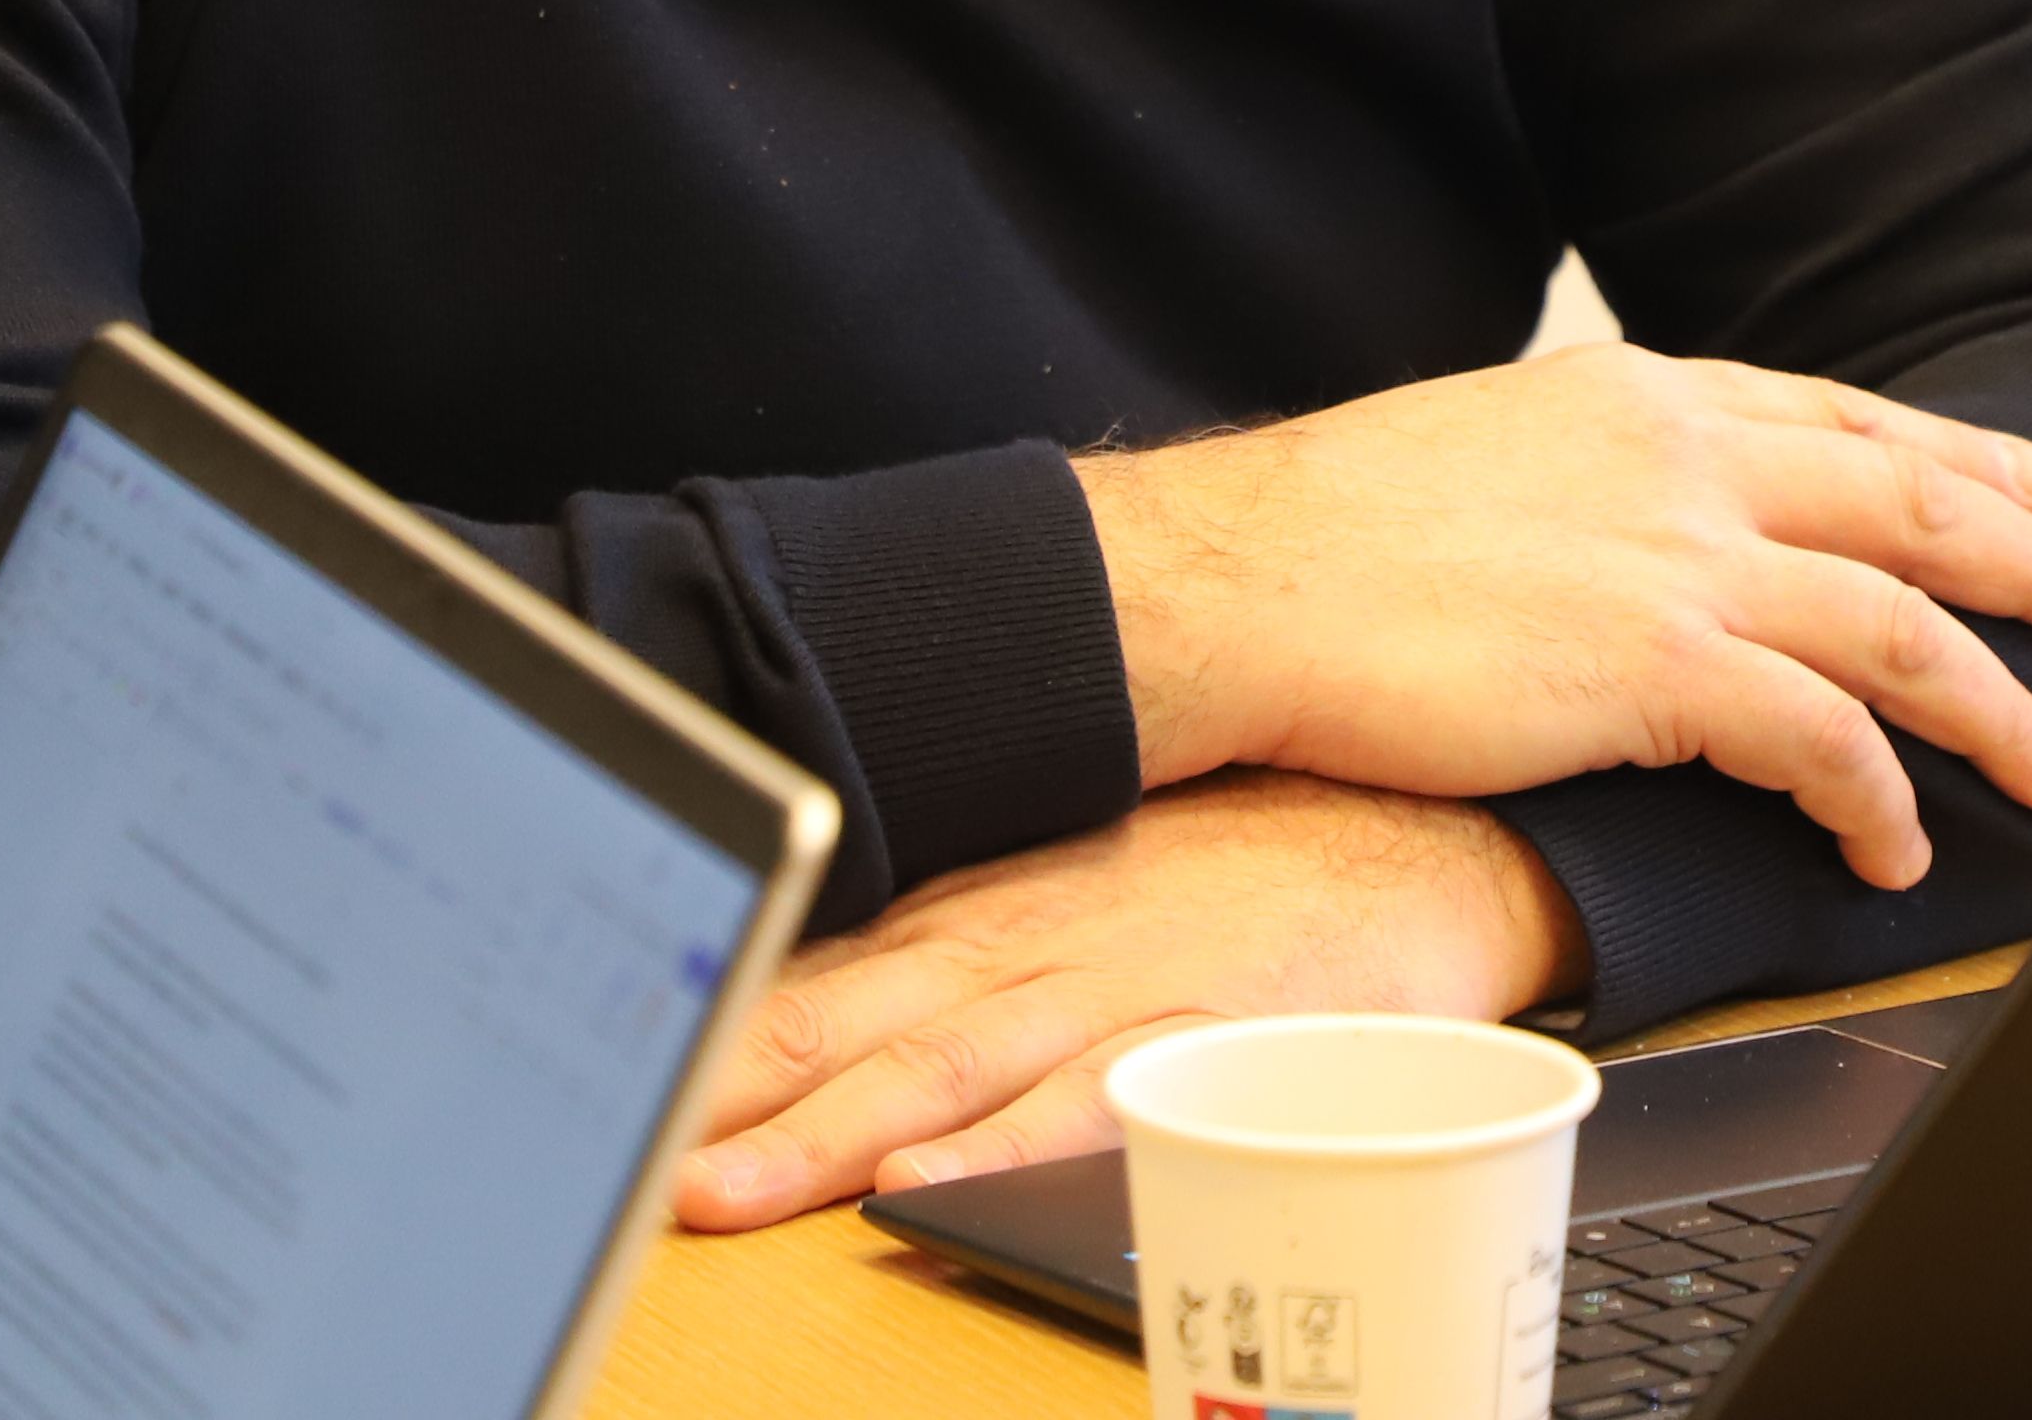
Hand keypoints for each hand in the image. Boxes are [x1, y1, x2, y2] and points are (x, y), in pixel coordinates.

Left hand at [671, 773, 1576, 1229]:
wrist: (1426, 838)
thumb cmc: (1249, 868)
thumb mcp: (1086, 881)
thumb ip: (968, 942)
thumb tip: (835, 1007)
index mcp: (990, 908)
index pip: (821, 972)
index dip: (710, 1027)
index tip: (605, 1068)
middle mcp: (1029, 940)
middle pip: (850, 1023)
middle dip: (727, 1091)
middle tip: (622, 1151)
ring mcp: (1114, 985)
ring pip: (939, 1069)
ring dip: (822, 1136)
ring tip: (722, 1191)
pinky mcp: (1205, 1033)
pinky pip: (1090, 1100)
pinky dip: (1005, 1142)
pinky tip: (931, 1178)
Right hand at [1078, 344, 2031, 892]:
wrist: (1239, 577)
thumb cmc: (1323, 538)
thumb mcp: (1481, 447)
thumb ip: (1582, 473)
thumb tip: (1610, 521)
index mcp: (1641, 398)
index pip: (1837, 416)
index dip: (1951, 450)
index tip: (2031, 478)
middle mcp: (1684, 460)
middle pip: (1913, 504)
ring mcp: (1681, 560)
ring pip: (1901, 629)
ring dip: (1999, 706)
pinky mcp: (1660, 669)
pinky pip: (1819, 741)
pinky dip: (1874, 800)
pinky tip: (1890, 852)